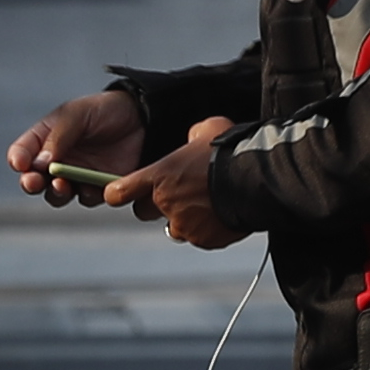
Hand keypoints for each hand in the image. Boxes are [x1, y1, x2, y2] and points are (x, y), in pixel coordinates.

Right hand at [8, 87, 145, 203]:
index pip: (23, 153)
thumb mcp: (77, 115)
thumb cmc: (106, 110)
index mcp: (46, 138)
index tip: (20, 164)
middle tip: (33, 182)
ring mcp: (77, 175)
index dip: (18, 160)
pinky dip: (84, 195)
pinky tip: (90, 188)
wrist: (144, 119)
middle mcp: (58, 159)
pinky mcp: (98, 186)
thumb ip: (58, 137)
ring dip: (56, 193)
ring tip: (62, 185)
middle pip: (34, 179)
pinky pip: (86, 198)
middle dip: (31, 183)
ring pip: (57, 194)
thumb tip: (38, 164)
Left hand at [118, 117, 245, 248]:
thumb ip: (190, 138)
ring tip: (208, 203)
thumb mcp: (206, 130)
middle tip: (179, 194)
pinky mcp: (203, 239)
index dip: (117, 193)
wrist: (255, 180)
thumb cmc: (229, 152)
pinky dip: (207, 229)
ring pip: (175, 226)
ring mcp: (184, 224)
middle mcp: (165, 203)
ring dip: (185, 218)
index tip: (115, 193)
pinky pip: (199, 237)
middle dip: (158, 204)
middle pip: (145, 211)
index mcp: (159, 176)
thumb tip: (192, 141)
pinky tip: (222, 213)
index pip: (121, 191)